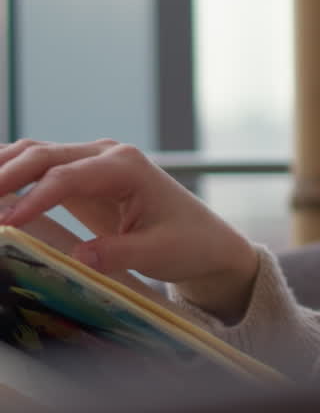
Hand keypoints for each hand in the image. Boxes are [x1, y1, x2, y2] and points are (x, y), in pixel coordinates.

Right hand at [0, 139, 258, 321]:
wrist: (206, 240)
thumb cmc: (188, 243)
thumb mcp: (158, 253)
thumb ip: (118, 253)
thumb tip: (78, 257)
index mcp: (126, 167)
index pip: (67, 177)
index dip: (33, 198)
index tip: (7, 224)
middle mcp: (107, 155)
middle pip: (43, 155)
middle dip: (5, 175)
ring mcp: (94, 162)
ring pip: (36, 154)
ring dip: (4, 168)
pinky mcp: (83, 176)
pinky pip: (41, 168)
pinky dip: (13, 172)